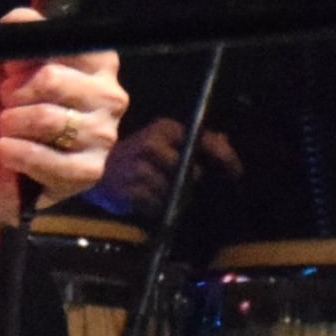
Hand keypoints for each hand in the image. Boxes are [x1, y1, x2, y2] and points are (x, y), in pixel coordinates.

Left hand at [0, 10, 126, 255]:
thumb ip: (13, 38)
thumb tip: (22, 19)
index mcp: (95, 63)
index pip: (67, 42)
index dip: (25, 58)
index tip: (11, 72)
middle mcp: (110, 96)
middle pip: (52, 79)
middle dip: (14, 94)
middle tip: (7, 107)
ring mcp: (104, 136)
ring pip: (47, 118)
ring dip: (12, 125)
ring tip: (8, 132)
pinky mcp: (89, 172)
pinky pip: (46, 157)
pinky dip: (15, 154)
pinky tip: (8, 155)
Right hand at [93, 115, 239, 219]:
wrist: (98, 171)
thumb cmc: (137, 156)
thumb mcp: (163, 141)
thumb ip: (194, 141)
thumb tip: (225, 141)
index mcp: (165, 129)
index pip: (205, 141)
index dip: (226, 158)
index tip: (237, 173)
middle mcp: (153, 145)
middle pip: (192, 173)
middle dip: (193, 184)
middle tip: (185, 187)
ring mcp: (141, 169)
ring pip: (176, 192)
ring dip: (174, 198)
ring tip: (162, 194)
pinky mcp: (132, 191)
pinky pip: (158, 205)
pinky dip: (158, 207)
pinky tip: (149, 200)